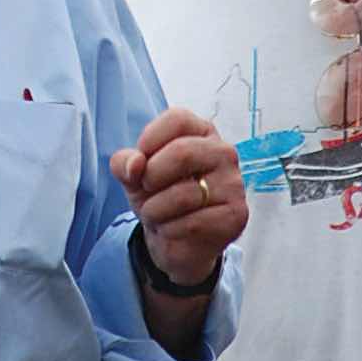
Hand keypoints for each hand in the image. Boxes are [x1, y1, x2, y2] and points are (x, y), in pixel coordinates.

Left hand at [111, 107, 246, 290]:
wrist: (177, 241)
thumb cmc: (159, 197)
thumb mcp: (134, 176)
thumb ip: (125, 163)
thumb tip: (135, 164)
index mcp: (201, 132)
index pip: (177, 119)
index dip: (150, 140)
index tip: (140, 163)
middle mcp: (224, 152)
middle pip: (181, 153)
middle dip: (150, 178)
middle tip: (146, 190)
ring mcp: (233, 183)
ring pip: (184, 194)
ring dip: (155, 210)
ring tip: (156, 214)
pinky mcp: (236, 215)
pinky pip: (193, 223)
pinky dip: (170, 230)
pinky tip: (172, 230)